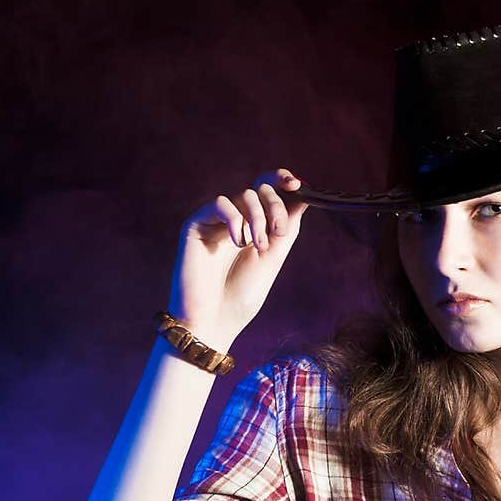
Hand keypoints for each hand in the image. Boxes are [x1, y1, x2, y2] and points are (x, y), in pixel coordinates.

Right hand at [166, 168, 308, 348]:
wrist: (215, 320)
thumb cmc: (242, 296)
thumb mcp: (273, 258)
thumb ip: (286, 228)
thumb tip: (304, 196)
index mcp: (254, 227)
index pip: (267, 191)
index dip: (281, 180)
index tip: (297, 184)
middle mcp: (235, 220)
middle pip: (258, 189)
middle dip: (274, 205)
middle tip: (278, 231)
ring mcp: (215, 221)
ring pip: (243, 196)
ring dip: (258, 218)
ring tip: (258, 246)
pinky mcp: (196, 224)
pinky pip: (220, 204)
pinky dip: (235, 219)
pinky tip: (238, 242)